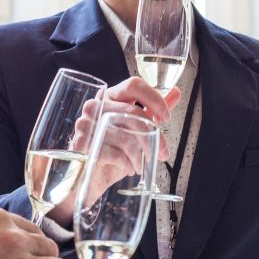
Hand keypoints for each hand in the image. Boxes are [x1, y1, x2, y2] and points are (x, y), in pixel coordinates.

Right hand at [48, 77, 179, 224]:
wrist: (89, 174)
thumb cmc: (113, 147)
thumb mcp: (135, 127)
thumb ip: (153, 109)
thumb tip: (176, 92)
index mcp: (109, 96)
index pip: (133, 84)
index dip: (154, 99)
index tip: (165, 118)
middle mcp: (95, 105)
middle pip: (134, 114)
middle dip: (154, 138)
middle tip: (162, 154)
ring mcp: (85, 125)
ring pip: (127, 137)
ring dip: (141, 156)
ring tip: (142, 165)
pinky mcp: (82, 145)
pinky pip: (115, 153)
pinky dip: (127, 164)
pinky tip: (128, 168)